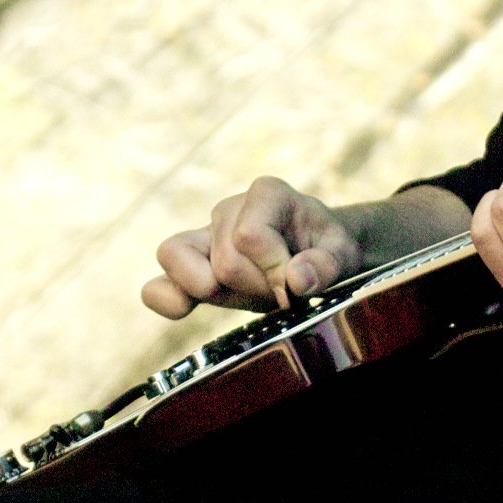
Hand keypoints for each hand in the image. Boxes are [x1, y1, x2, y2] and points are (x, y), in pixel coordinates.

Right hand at [142, 176, 363, 319]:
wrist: (318, 257)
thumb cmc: (326, 248)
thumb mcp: (343, 253)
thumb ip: (326, 264)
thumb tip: (295, 280)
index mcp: (266, 194)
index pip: (249, 235)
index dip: (272, 270)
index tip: (297, 286)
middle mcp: (229, 210)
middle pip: (225, 261)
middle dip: (256, 286)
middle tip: (283, 290)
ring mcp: (205, 239)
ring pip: (182, 262)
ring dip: (216, 291)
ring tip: (247, 295)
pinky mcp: (192, 271)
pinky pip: (159, 283)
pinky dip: (166, 297)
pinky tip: (182, 308)